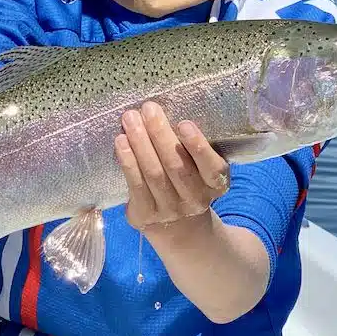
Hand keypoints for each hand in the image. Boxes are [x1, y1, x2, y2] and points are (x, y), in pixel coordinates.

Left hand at [114, 101, 229, 234]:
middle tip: (149, 109)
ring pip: (154, 174)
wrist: (178, 226)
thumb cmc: (188, 181)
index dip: (198, 146)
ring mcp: (170, 210)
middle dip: (160, 135)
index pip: (211, 167)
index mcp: (215, 184)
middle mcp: (196, 200)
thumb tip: (165, 111)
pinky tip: (121, 141)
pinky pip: (136, 185)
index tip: (184, 124)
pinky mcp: (146, 215)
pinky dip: (128, 161)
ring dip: (140, 143)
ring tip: (130, 119)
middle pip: (177, 166)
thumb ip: (191, 147)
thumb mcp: (201, 168)